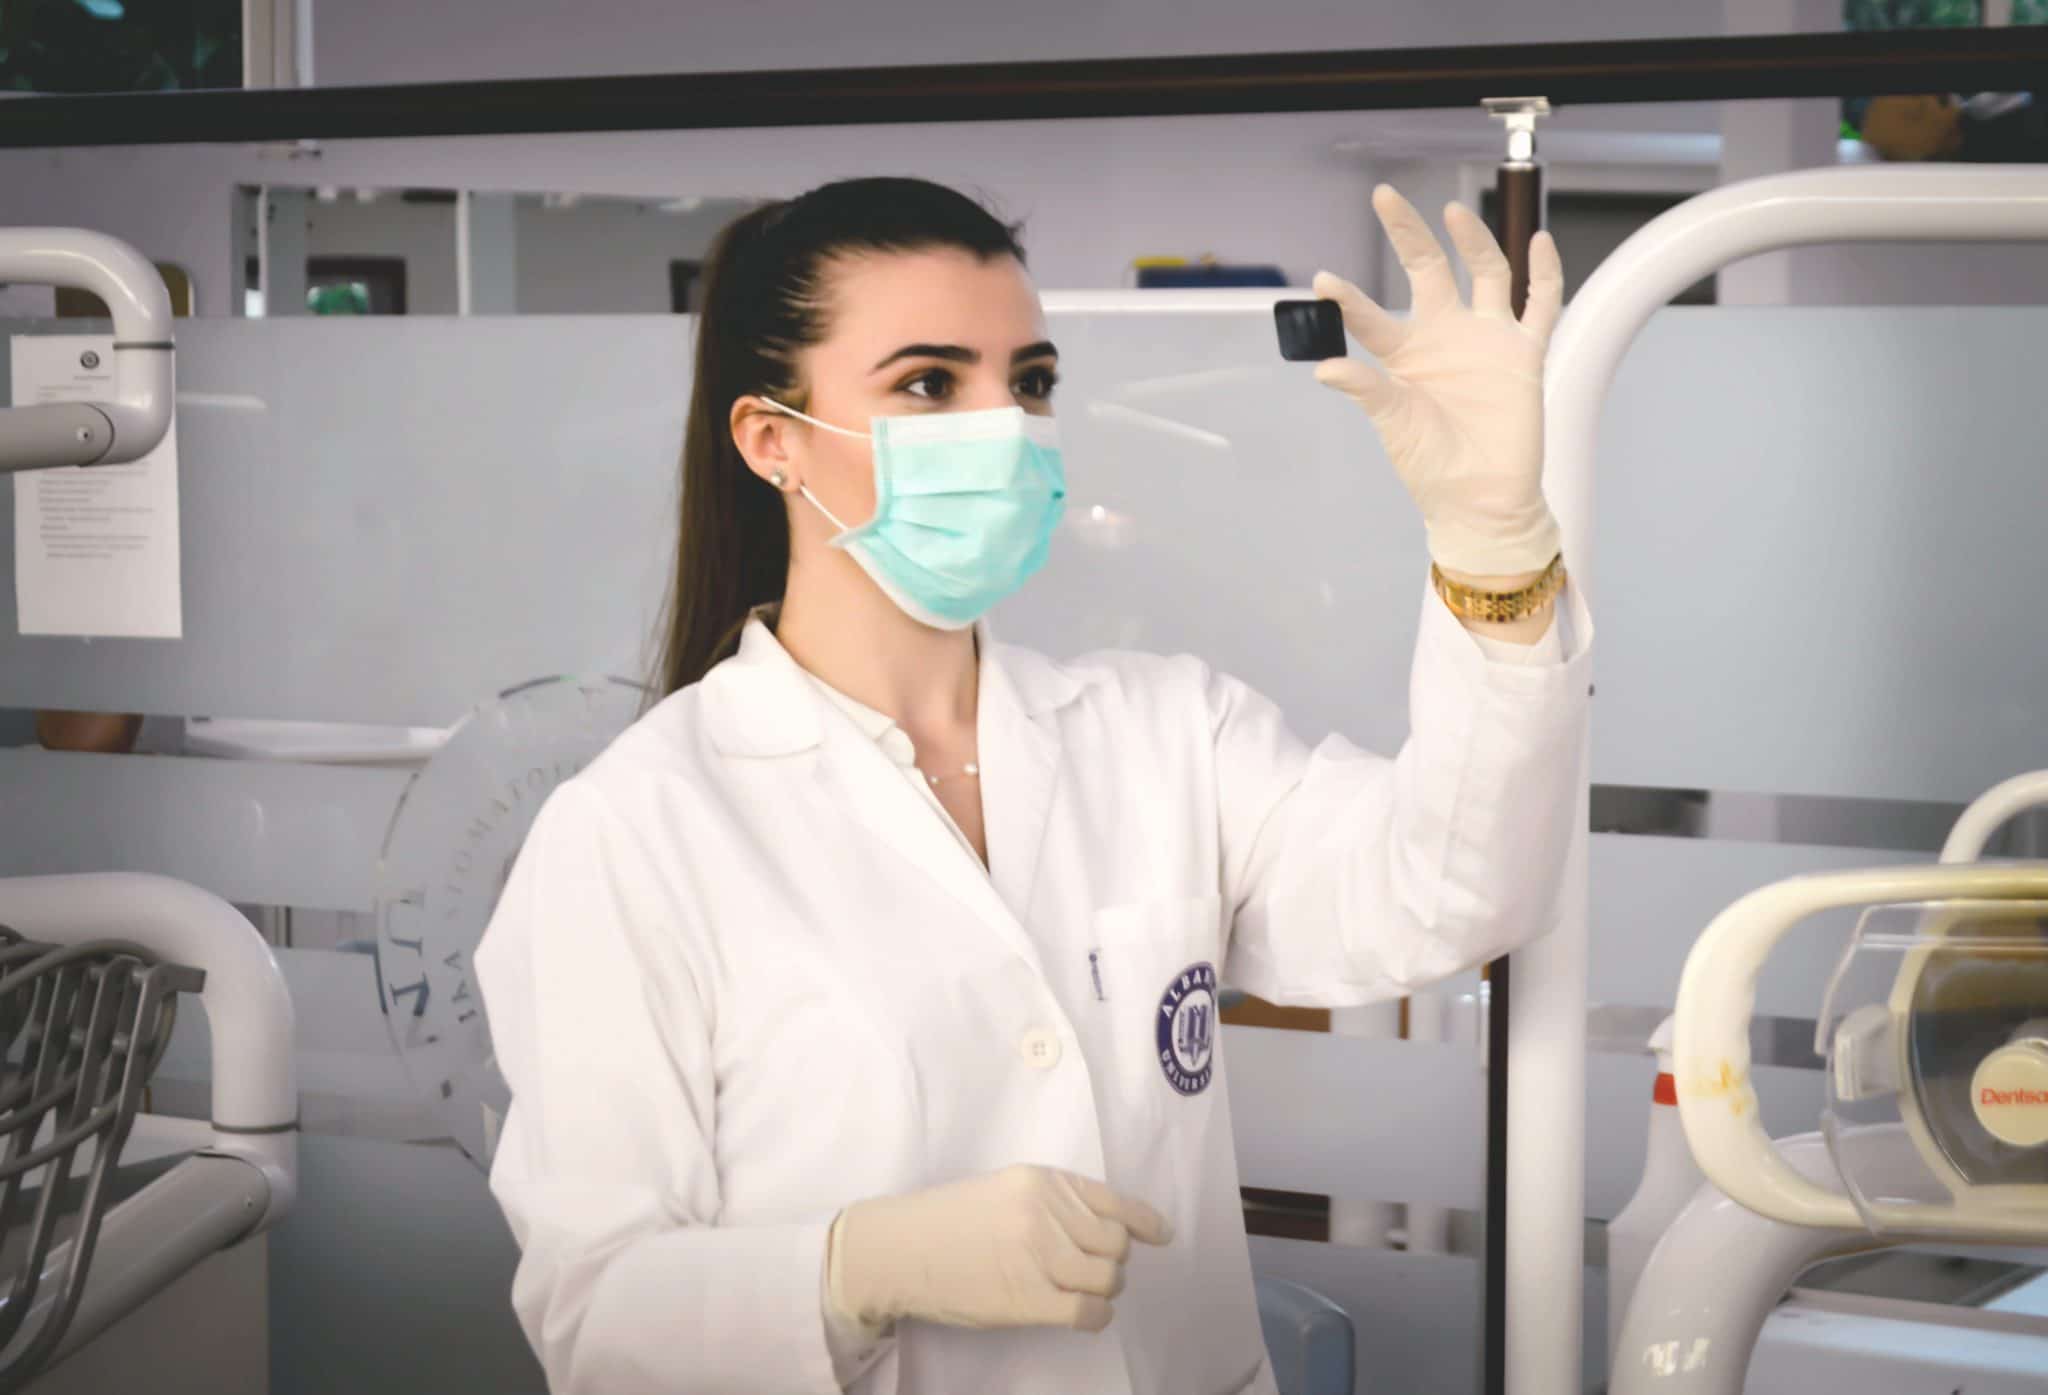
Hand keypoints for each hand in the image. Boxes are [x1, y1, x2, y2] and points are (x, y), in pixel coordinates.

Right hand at [827, 1163, 1172, 1332]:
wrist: (899, 1248)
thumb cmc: (948, 1220)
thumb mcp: (1005, 1190)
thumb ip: (1052, 1202)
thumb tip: (1103, 1227)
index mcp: (1043, 1180)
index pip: (1114, 1201)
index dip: (1145, 1222)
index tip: (1160, 1235)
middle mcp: (1048, 1213)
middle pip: (1116, 1245)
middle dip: (1112, 1260)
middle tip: (1093, 1269)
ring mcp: (1040, 1256)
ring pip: (1107, 1278)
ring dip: (1103, 1288)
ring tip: (1083, 1291)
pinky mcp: (1029, 1299)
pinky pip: (1088, 1312)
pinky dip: (1094, 1317)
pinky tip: (1082, 1314)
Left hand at [1312, 184, 1564, 577]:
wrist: (1482, 500)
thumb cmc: (1432, 465)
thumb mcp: (1394, 424)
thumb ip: (1367, 389)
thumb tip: (1324, 367)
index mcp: (1405, 355)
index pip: (1372, 316)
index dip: (1348, 298)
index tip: (1322, 280)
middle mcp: (1445, 337)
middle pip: (1428, 269)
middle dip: (1408, 233)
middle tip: (1384, 196)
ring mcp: (1487, 340)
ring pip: (1485, 273)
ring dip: (1473, 241)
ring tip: (1453, 213)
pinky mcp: (1524, 353)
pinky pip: (1540, 304)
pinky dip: (1545, 272)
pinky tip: (1538, 240)